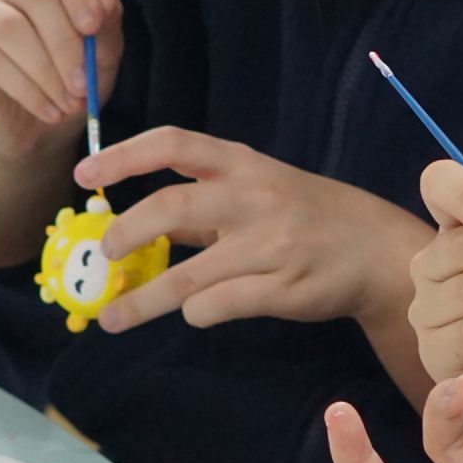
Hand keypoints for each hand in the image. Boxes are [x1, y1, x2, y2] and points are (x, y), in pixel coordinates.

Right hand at [0, 0, 123, 161]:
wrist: (37, 126)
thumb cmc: (73, 79)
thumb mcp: (102, 54)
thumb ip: (107, 19)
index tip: (93, 25)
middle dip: (66, 43)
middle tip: (85, 84)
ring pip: (11, 28)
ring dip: (48, 71)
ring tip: (71, 103)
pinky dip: (31, 92)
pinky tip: (51, 111)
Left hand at [73, 126, 431, 331]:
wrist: (378, 251)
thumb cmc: (309, 218)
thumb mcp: (260, 191)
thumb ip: (205, 203)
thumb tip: (136, 224)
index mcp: (244, 164)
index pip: (174, 144)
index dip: (124, 156)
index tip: (84, 174)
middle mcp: (255, 197)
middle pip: (172, 206)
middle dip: (126, 232)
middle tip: (104, 254)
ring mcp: (271, 245)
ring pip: (189, 276)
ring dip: (143, 300)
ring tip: (113, 318)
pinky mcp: (284, 288)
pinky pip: (220, 305)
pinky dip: (196, 313)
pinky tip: (192, 314)